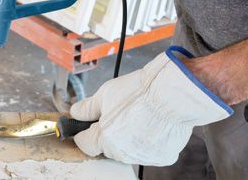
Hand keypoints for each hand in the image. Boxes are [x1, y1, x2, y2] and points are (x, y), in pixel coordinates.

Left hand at [70, 46, 232, 165]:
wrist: (172, 94)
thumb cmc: (140, 92)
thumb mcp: (105, 93)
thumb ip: (87, 108)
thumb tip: (75, 112)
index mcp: (104, 138)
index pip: (85, 144)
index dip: (84, 132)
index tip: (87, 126)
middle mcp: (122, 152)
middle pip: (108, 147)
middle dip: (109, 133)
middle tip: (118, 114)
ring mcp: (143, 157)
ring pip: (128, 150)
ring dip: (129, 138)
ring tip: (139, 116)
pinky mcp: (162, 157)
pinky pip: (149, 151)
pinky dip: (149, 140)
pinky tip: (152, 124)